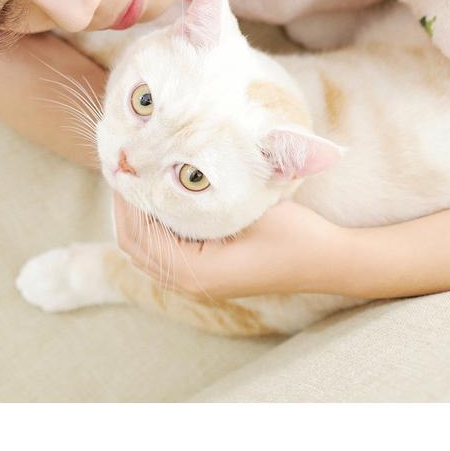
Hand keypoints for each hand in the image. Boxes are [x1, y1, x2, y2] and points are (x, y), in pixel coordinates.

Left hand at [112, 190, 346, 300]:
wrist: (326, 262)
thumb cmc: (293, 234)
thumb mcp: (244, 207)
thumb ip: (199, 197)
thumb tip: (159, 170)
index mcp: (194, 271)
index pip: (138, 234)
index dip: (125, 200)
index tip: (123, 166)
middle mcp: (190, 284)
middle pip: (135, 246)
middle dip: (125, 208)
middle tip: (124, 169)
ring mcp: (198, 284)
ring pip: (148, 252)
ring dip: (139, 219)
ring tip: (139, 181)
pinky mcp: (208, 277)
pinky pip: (166, 255)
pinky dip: (156, 230)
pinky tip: (163, 201)